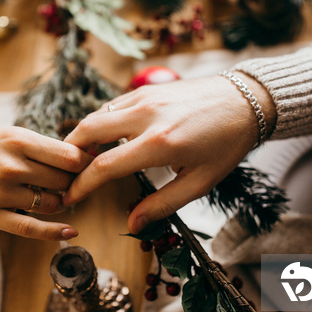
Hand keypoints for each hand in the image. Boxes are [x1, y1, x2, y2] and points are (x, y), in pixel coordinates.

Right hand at [0, 127, 91, 240]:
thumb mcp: (2, 134)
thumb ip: (36, 146)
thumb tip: (77, 157)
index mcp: (17, 139)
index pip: (71, 156)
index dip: (85, 164)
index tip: (87, 167)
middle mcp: (11, 165)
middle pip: (65, 181)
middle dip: (71, 184)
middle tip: (68, 184)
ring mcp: (1, 193)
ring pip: (51, 204)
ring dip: (58, 203)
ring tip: (49, 196)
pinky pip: (31, 228)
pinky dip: (54, 232)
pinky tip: (71, 232)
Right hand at [63, 73, 275, 233]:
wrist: (247, 101)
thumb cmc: (227, 144)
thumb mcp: (201, 181)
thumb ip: (164, 204)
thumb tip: (133, 223)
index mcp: (160, 144)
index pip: (104, 166)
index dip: (82, 185)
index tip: (70, 198)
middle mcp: (147, 115)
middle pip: (88, 132)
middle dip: (68, 155)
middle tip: (64, 175)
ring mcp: (144, 97)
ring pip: (96, 115)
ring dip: (81, 137)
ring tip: (78, 159)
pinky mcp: (146, 89)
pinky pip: (112, 105)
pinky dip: (99, 122)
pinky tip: (102, 139)